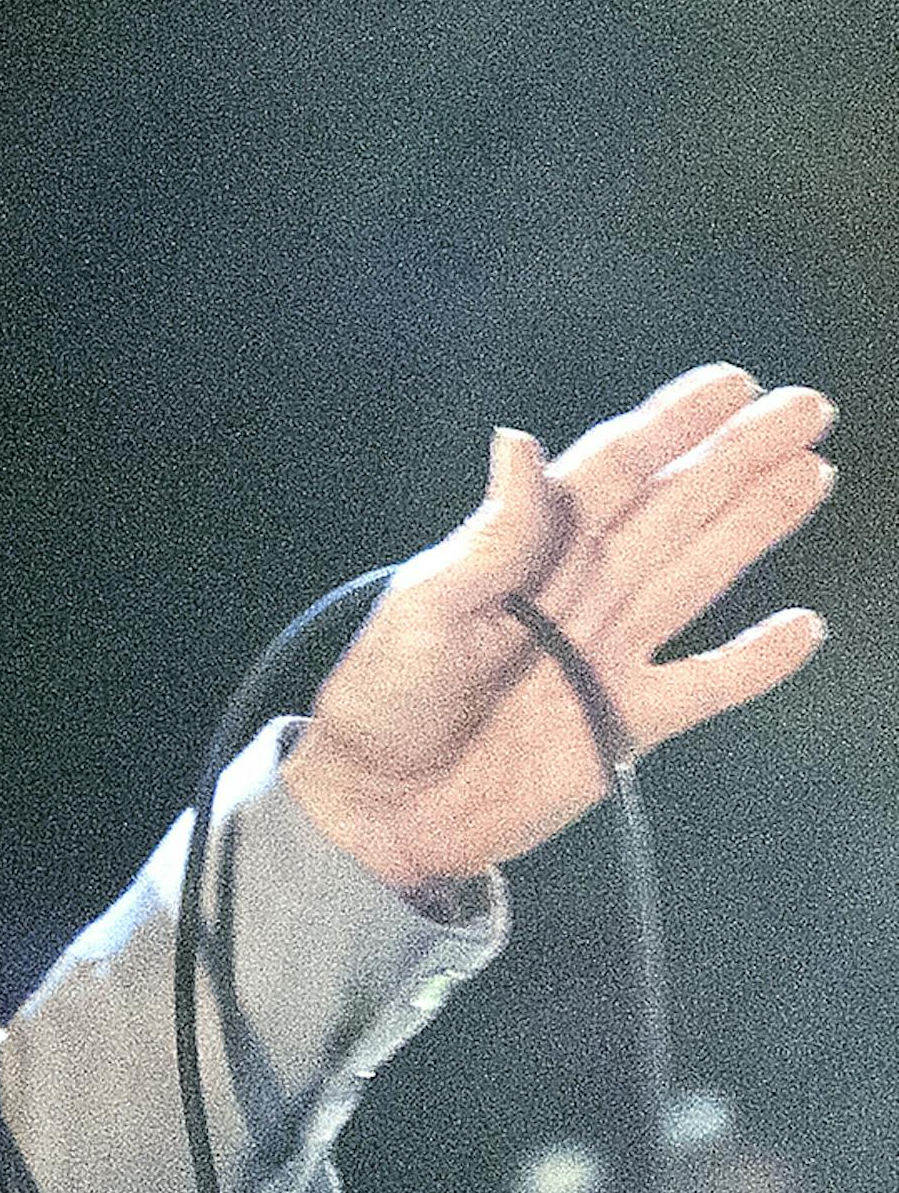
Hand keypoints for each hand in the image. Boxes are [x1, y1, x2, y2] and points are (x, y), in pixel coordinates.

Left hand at [282, 364, 833, 894]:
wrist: (381, 808)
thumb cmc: (383, 699)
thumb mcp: (423, 611)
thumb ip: (490, 538)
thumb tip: (518, 442)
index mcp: (527, 551)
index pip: (611, 471)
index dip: (670, 425)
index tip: (730, 384)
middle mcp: (580, 590)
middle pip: (673, 507)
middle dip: (737, 456)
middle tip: (806, 408)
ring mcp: (607, 653)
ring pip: (699, 574)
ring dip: (753, 525)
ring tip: (811, 474)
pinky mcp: (623, 722)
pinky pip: (703, 685)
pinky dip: (752, 664)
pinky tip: (799, 627)